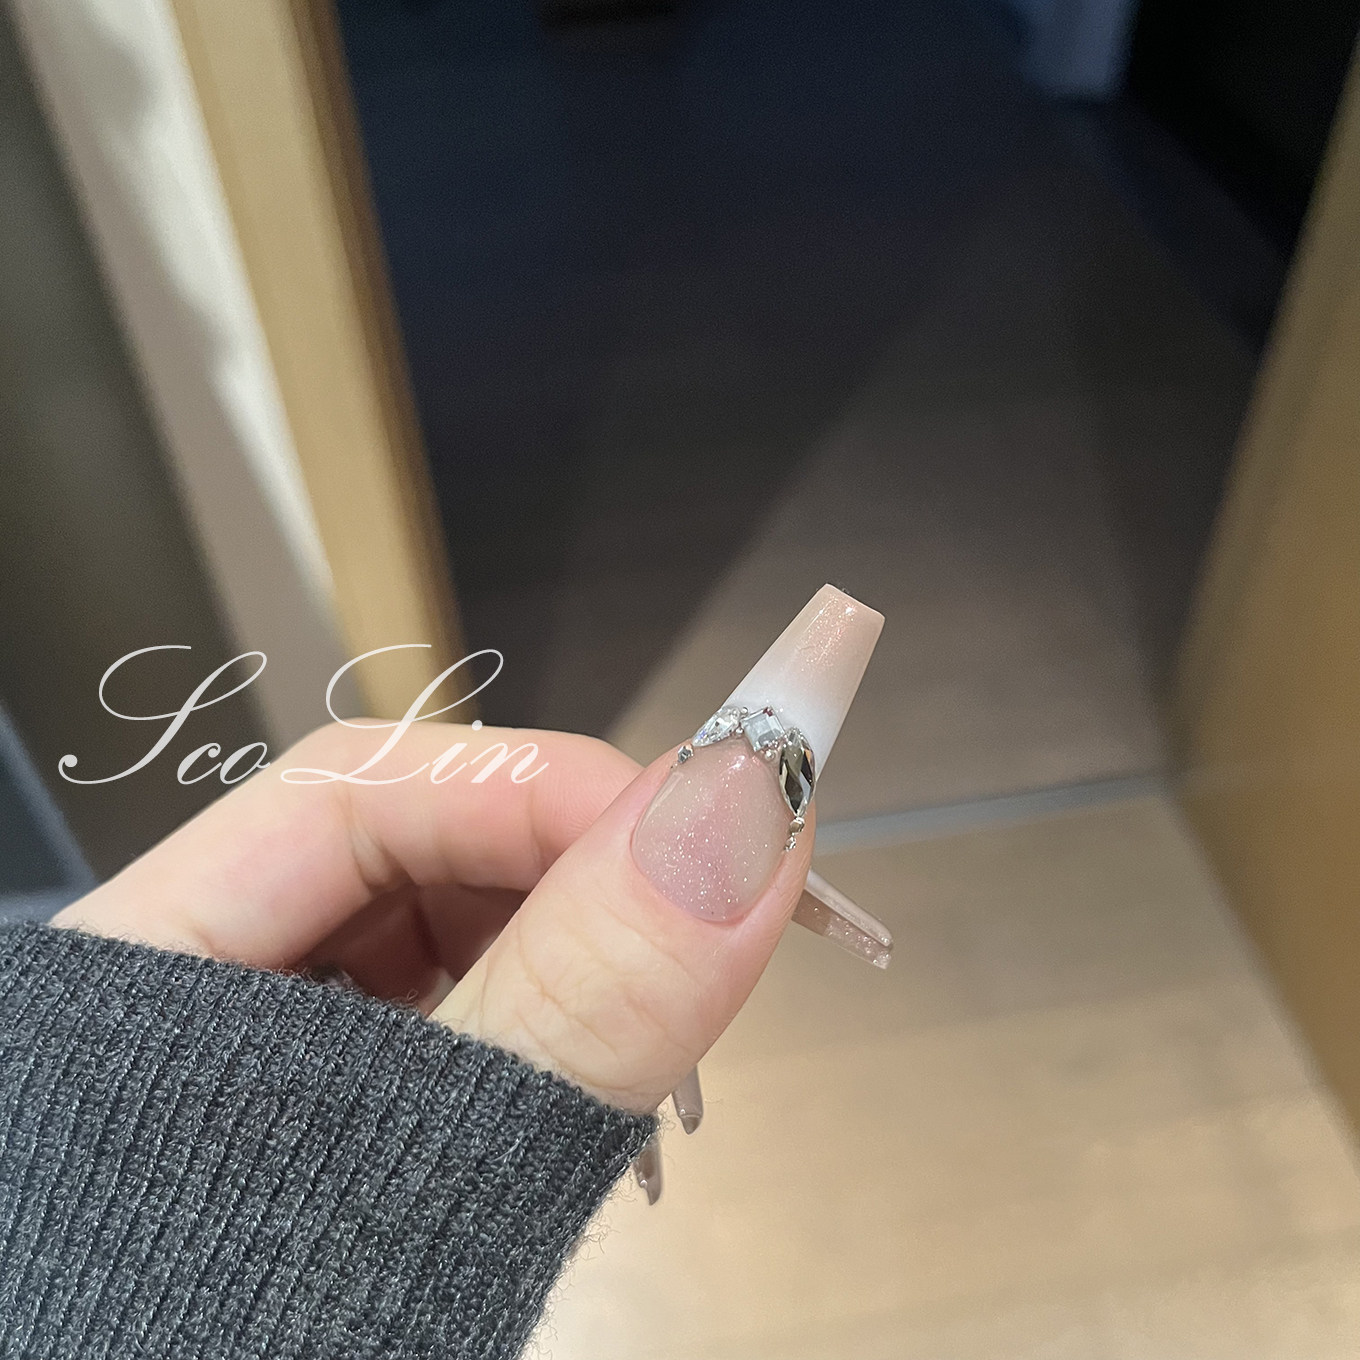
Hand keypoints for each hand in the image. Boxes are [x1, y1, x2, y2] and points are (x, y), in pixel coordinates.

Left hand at [53, 718, 811, 1113]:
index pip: (358, 790)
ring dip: (589, 969)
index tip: (711, 827)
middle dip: (583, 880)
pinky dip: (560, 1045)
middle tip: (729, 923)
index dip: (544, 787)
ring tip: (675, 1055)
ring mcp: (269, 1062)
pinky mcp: (338, 1122)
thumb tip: (745, 803)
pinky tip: (616, 1099)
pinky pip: (464, 1028)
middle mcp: (199, 989)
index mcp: (142, 963)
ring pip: (453, 939)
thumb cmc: (218, 1354)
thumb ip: (577, 997)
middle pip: (411, 855)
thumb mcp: (414, 1178)